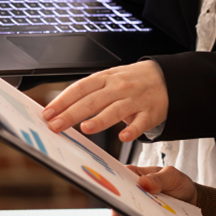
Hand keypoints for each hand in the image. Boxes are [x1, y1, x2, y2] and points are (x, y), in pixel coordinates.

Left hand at [42, 60, 167, 142]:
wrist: (168, 78)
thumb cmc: (133, 80)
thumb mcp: (111, 78)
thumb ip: (90, 91)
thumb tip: (61, 108)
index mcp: (106, 78)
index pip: (80, 88)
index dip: (62, 100)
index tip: (48, 113)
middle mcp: (119, 88)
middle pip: (92, 101)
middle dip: (72, 114)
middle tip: (55, 125)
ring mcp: (135, 100)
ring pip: (115, 110)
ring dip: (100, 120)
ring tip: (85, 129)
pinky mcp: (150, 112)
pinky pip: (141, 123)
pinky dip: (132, 130)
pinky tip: (123, 137)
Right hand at [111, 165, 196, 215]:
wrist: (190, 201)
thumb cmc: (178, 183)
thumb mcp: (172, 176)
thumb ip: (159, 178)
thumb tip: (143, 183)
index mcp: (135, 176)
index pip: (117, 176)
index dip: (112, 181)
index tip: (112, 186)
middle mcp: (131, 193)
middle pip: (117, 199)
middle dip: (118, 203)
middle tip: (122, 205)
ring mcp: (135, 209)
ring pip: (124, 215)